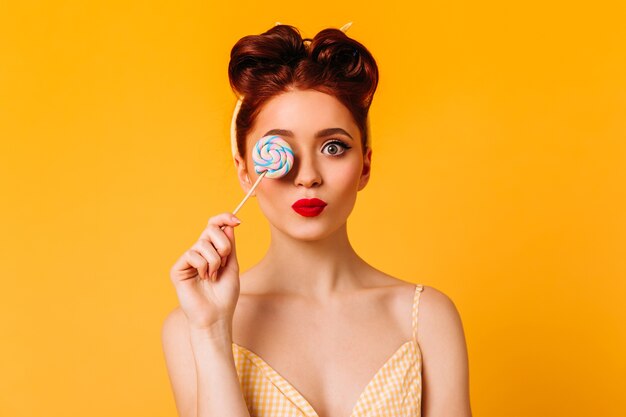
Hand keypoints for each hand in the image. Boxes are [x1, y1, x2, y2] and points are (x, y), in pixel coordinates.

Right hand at [169, 213, 241, 332]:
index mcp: (212, 250)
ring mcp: (188, 260)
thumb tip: (228, 224)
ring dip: (214, 261)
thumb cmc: (225, 294)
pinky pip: (192, 255)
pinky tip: (203, 279)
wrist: (216, 315)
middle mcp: (199, 252)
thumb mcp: (232, 265)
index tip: (237, 221)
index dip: (224, 219)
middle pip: (210, 229)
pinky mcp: (178, 269)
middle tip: (224, 262)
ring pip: (203, 244)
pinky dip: (203, 267)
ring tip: (213, 276)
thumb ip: (230, 245)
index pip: (215, 226)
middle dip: (223, 244)